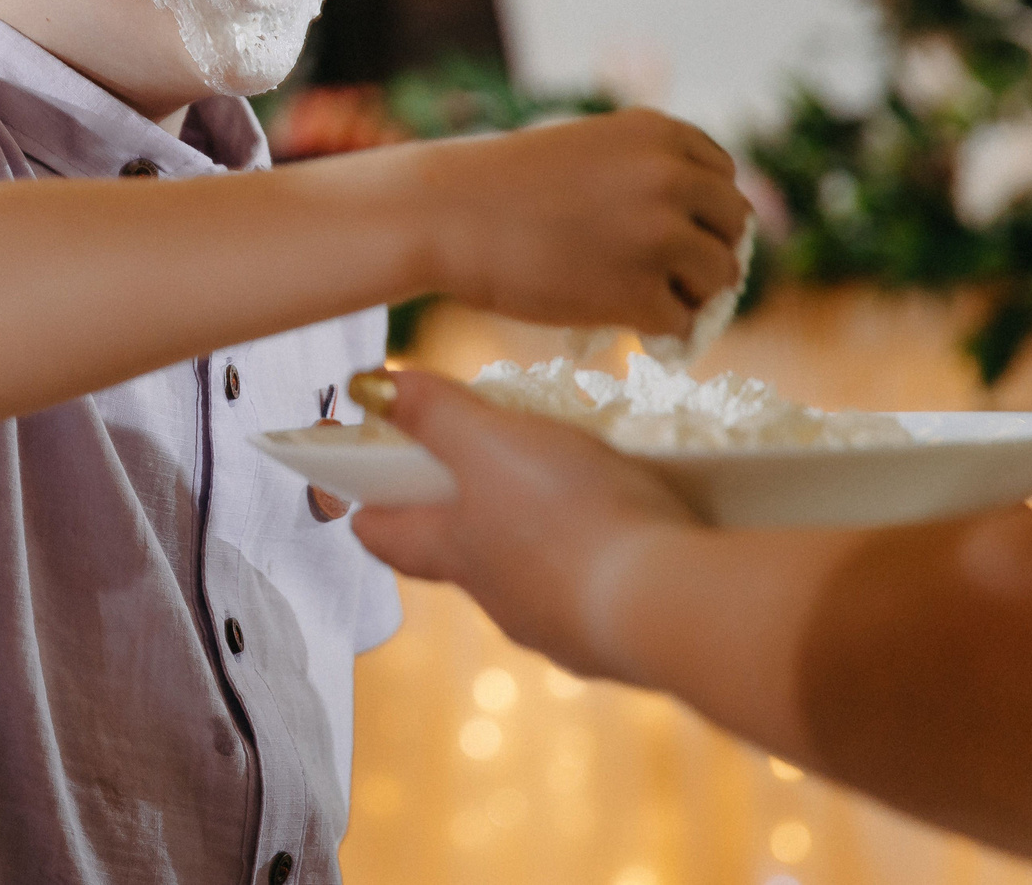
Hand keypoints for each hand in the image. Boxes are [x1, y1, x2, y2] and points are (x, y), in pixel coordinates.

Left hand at [350, 368, 697, 678]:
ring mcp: (557, 627)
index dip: (371, 511)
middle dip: (463, 516)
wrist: (667, 605)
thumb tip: (366, 389)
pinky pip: (594, 596)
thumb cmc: (566, 515)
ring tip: (572, 496)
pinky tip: (630, 538)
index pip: (386, 538)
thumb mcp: (490, 442)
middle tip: (483, 470)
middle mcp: (496, 598)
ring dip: (538, 541)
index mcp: (453, 550)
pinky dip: (599, 566)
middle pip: (459, 556)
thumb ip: (434, 413)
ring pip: (529, 577)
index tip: (364, 493)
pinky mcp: (616, 641)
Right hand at [424, 108, 749, 336]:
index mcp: (659, 134)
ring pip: (719, 278)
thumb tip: (696, 229)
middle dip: (707, 252)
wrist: (443, 214)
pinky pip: (680, 324)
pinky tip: (621, 323)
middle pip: (734, 226)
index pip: (723, 177)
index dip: (703, 211)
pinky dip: (657, 331)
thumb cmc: (499, 185)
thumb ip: (642, 172)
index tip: (678, 232)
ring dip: (687, 294)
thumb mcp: (584, 150)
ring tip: (640, 299)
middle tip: (670, 276)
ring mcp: (661, 237)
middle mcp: (672, 178)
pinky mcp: (639, 293)